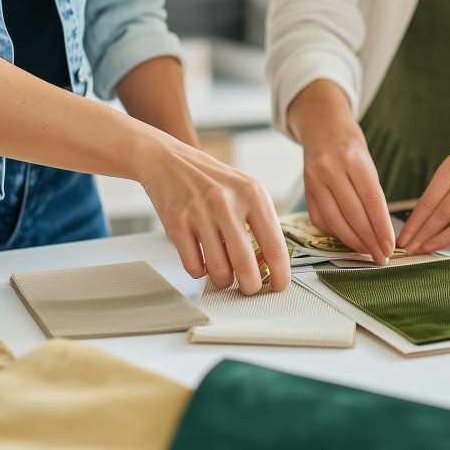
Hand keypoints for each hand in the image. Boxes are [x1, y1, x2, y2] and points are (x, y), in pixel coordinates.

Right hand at [135, 134, 290, 294]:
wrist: (169, 161)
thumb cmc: (213, 181)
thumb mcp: (247, 191)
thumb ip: (261, 223)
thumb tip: (272, 266)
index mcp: (253, 195)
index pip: (275, 246)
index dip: (280, 275)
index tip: (278, 287)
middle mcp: (228, 203)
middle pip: (246, 265)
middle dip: (250, 287)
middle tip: (250, 288)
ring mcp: (200, 213)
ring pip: (219, 270)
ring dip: (223, 281)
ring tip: (224, 275)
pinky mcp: (177, 223)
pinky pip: (194, 266)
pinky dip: (200, 272)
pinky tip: (202, 261)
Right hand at [302, 127, 394, 264]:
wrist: (322, 130)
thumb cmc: (351, 150)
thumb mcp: (367, 165)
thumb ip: (372, 196)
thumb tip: (381, 233)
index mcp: (353, 159)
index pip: (372, 200)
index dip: (381, 228)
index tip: (390, 246)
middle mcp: (331, 169)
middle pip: (353, 213)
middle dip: (369, 240)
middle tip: (381, 257)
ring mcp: (314, 180)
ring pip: (335, 220)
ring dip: (353, 241)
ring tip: (367, 253)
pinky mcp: (305, 191)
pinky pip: (321, 220)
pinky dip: (336, 234)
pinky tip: (348, 240)